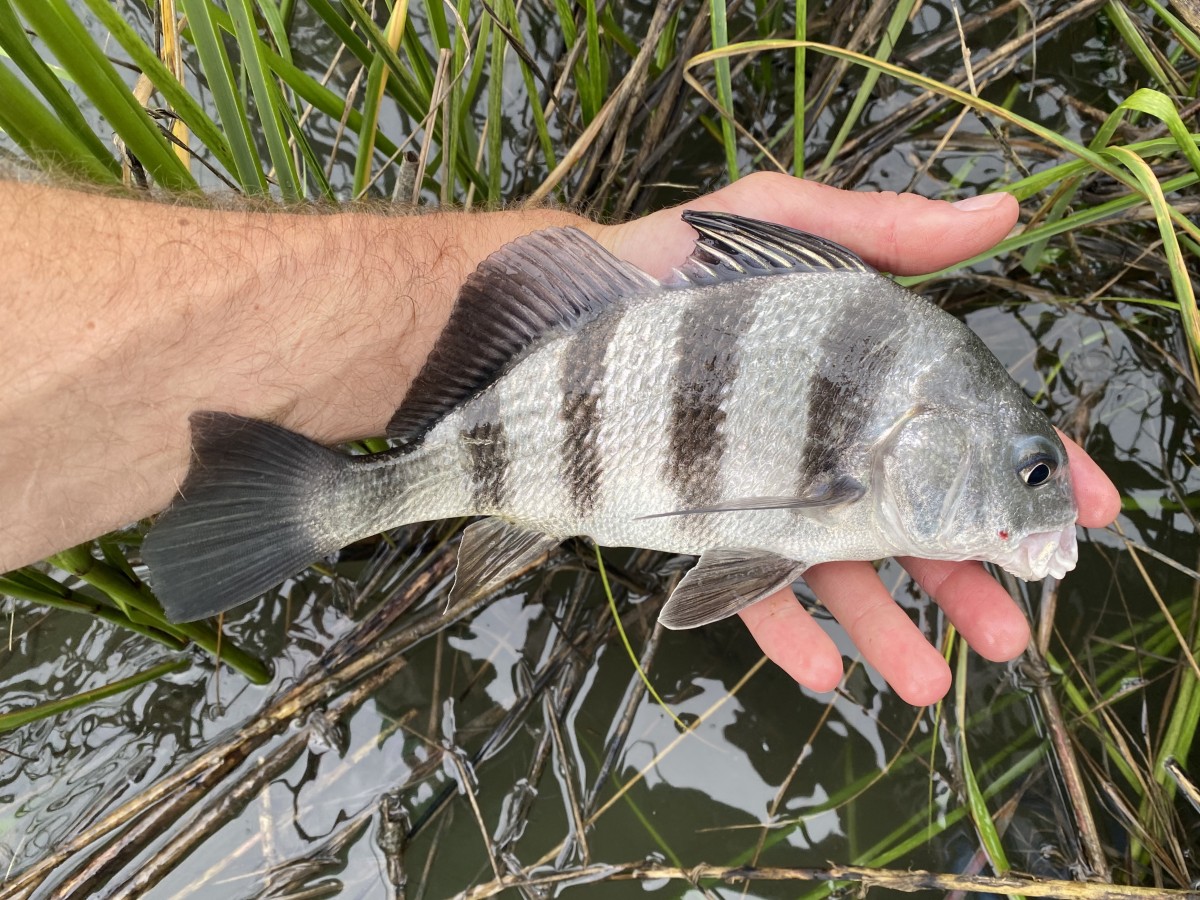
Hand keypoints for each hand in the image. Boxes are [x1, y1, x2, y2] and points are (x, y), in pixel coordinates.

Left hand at [592, 173, 1121, 705]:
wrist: (561, 317)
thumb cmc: (678, 267)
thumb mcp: (784, 227)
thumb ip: (884, 230)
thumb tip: (1001, 210)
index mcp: (866, 382)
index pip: (967, 432)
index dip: (1029, 473)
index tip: (1088, 513)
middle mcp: (828, 443)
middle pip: (914, 522)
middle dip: (967, 580)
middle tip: (1010, 634)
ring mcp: (770, 491)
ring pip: (843, 572)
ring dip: (890, 628)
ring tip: (933, 682)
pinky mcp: (705, 526)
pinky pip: (754, 587)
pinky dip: (787, 631)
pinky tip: (827, 670)